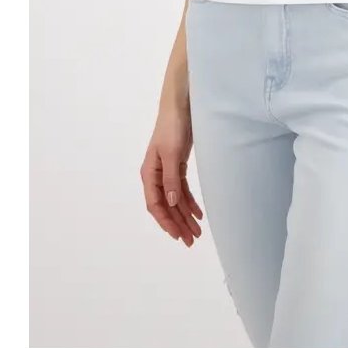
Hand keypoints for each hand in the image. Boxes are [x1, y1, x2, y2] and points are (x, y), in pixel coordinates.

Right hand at [141, 98, 203, 246]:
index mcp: (149, 173)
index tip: (178, 235)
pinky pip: (182, 190)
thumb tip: (169, 203)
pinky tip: (198, 213)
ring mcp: (166, 171)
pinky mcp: (177, 166)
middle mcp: (156, 175)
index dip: (166, 221)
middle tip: (191, 241)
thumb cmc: (173, 127)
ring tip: (197, 232)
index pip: (155, 204)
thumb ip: (171, 179)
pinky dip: (190, 202)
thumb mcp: (171, 154)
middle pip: (166, 206)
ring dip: (185, 216)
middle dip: (178, 224)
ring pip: (175, 200)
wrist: (180, 107)